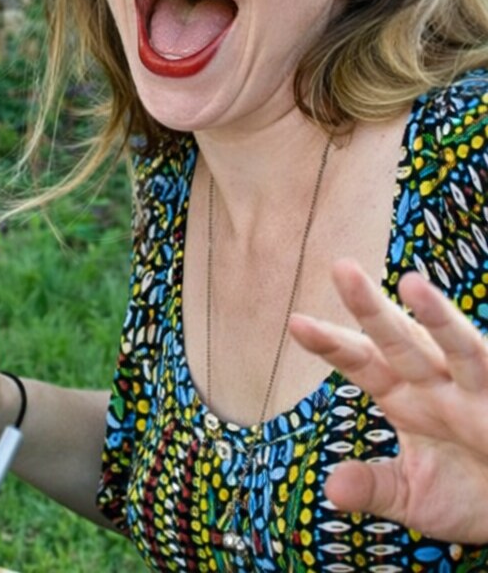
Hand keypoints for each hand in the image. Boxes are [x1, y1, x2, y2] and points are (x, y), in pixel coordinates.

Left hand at [289, 259, 487, 543]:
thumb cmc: (470, 496)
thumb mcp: (414, 497)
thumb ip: (375, 488)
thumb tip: (332, 491)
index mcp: (405, 396)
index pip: (360, 362)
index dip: (331, 343)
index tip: (295, 322)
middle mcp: (438, 383)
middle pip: (398, 340)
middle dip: (370, 308)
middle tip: (341, 268)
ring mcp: (479, 390)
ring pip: (458, 347)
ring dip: (438, 317)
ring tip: (412, 284)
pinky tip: (480, 342)